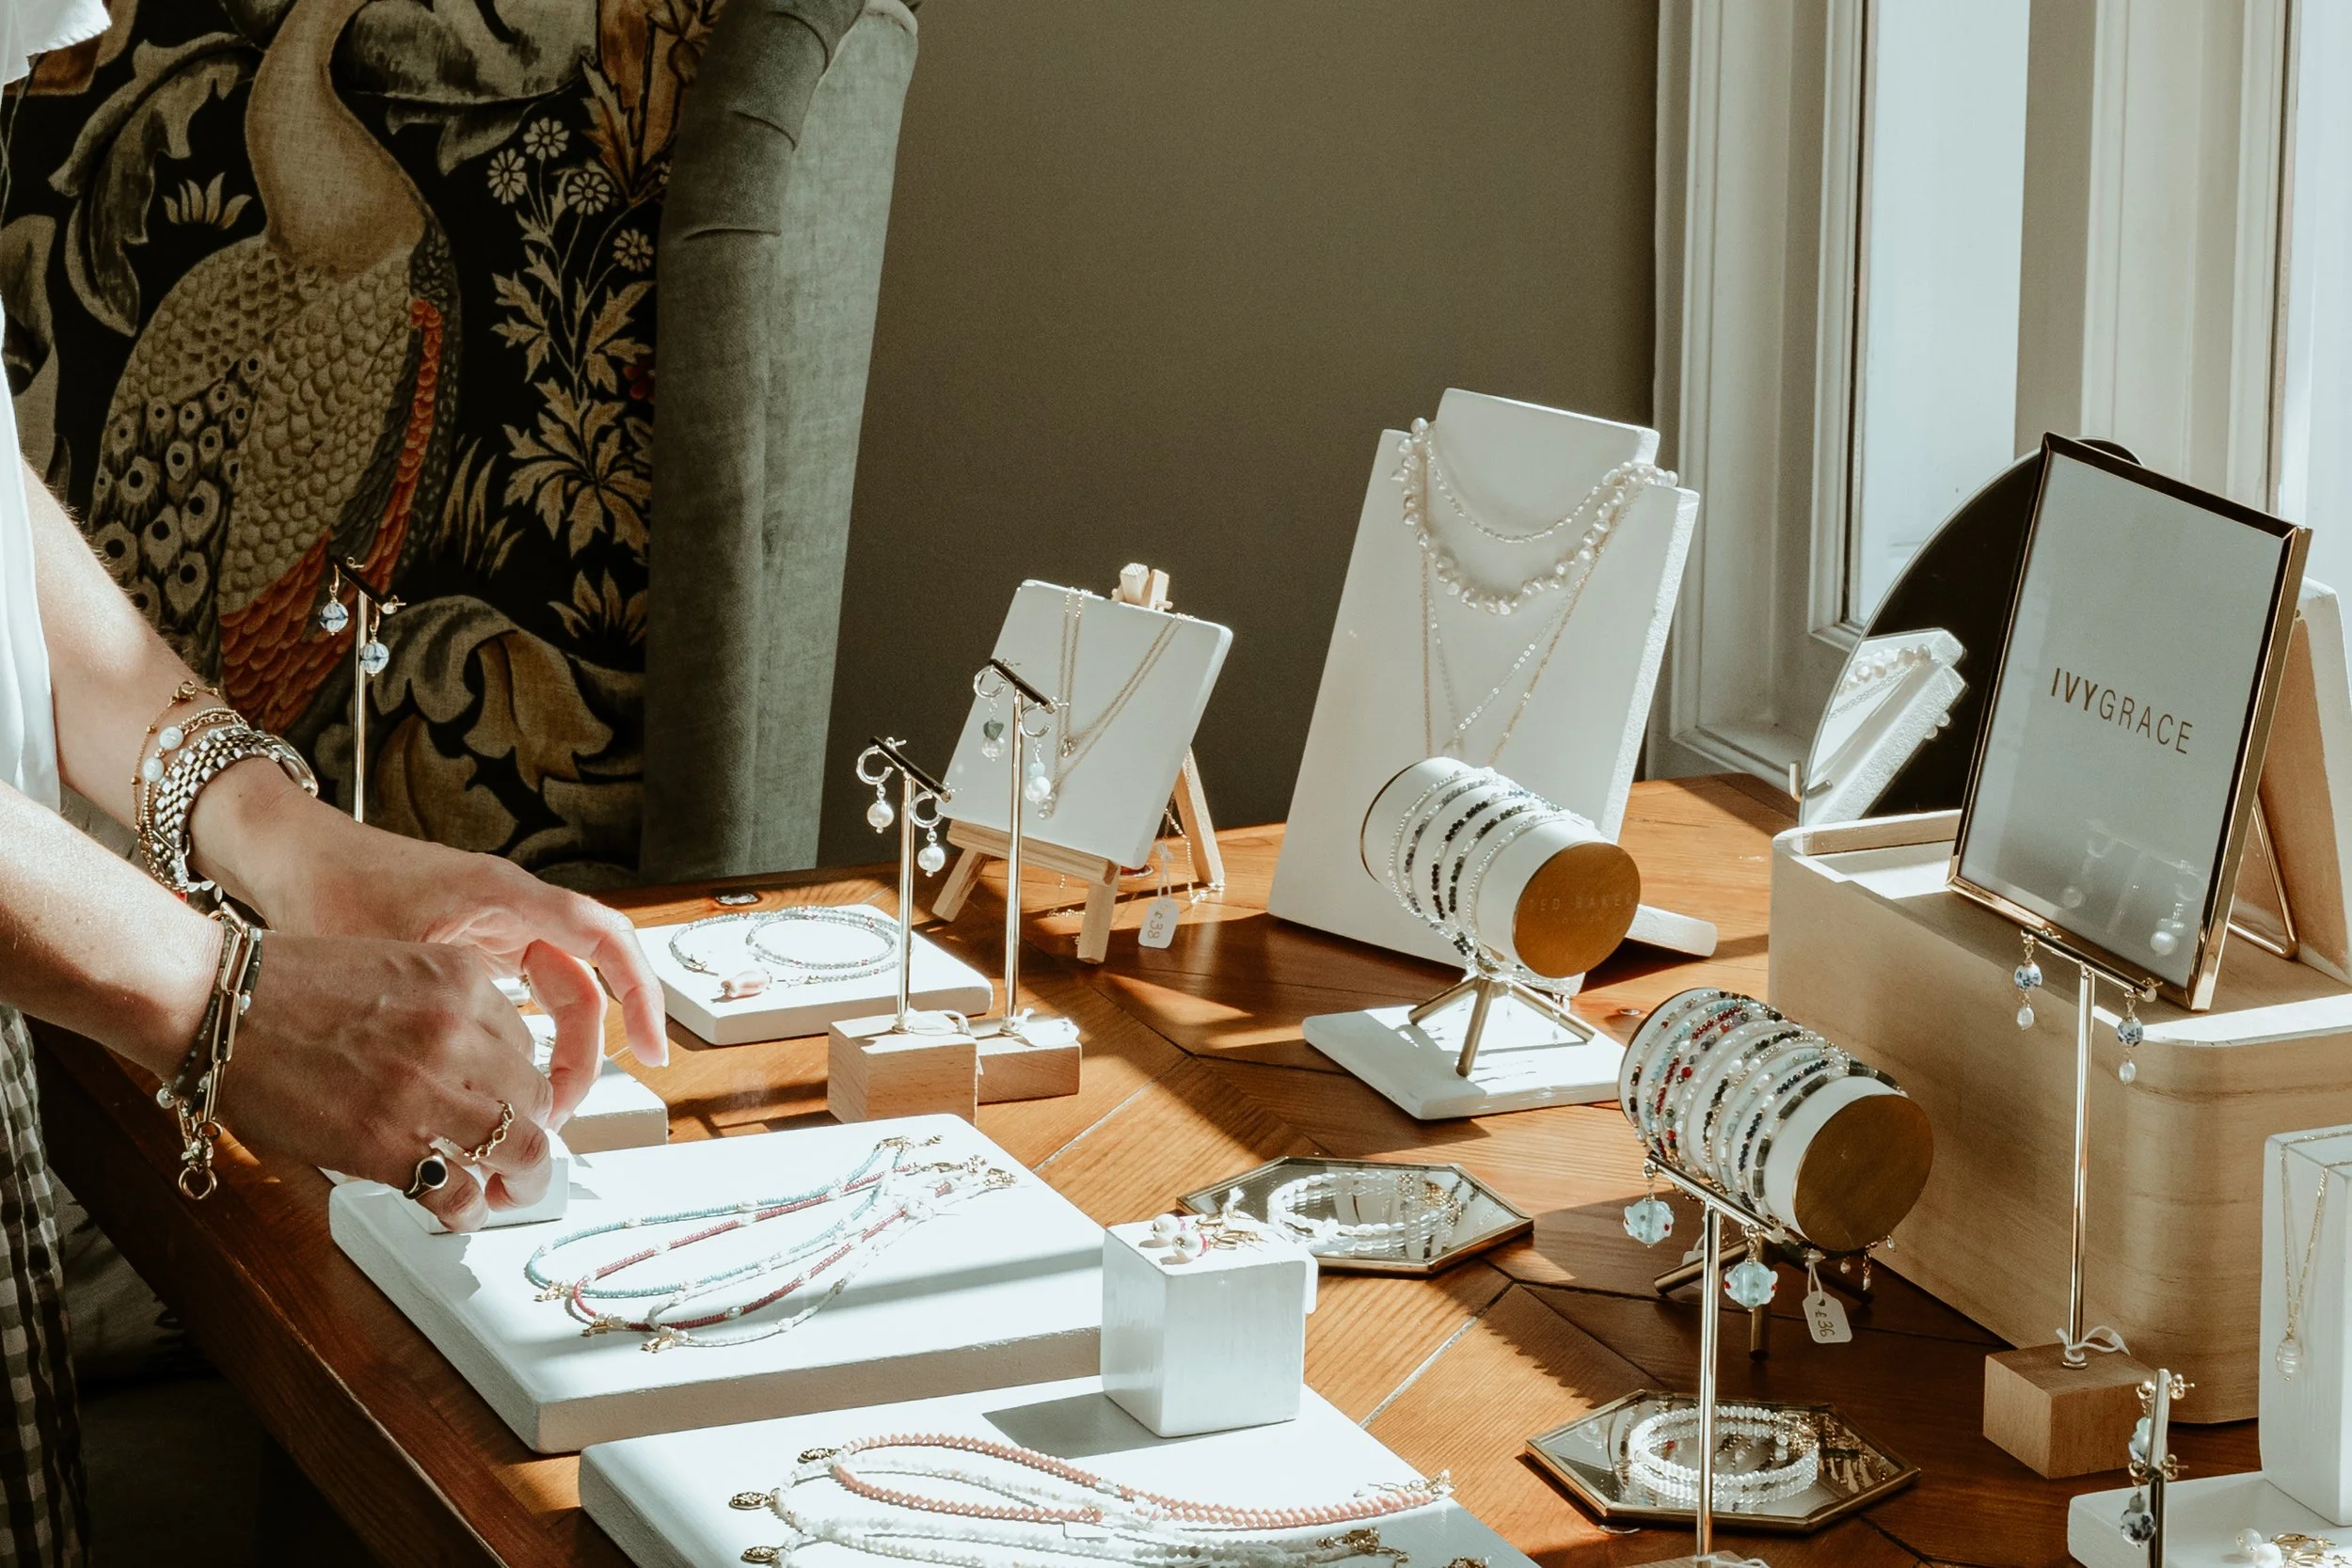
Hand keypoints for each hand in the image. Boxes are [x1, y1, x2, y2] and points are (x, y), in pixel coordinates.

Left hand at [191, 772, 667, 1123]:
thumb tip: (473, 1089)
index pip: (604, 938)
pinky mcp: (475, 943)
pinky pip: (529, 991)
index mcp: (505, 896)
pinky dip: (534, 1034)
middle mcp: (514, 907)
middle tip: (567, 1111)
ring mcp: (497, 924)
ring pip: (561, 991)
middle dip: (591, 1048)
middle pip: (588, 979)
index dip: (642, 993)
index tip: (656, 1048)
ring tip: (541, 1109)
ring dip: (562, 1048)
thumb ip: (438, 1015)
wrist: (287, 855)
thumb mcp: (388, 958)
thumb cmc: (328, 887)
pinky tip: (515, 1078)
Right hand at [229, 933, 558, 1230]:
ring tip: (507, 1194)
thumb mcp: (396, 971)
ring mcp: (427, 1091)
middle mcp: (459, 1032)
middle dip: (533, 1133)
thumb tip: (480, 1068)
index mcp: (464, 980)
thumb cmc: (288, 988)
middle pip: (537, 1100)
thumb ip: (445, 1011)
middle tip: (519, 1157)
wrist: (216, 1005)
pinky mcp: (386, 1145)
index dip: (520, 1084)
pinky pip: (460, 1194)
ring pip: (521, 1149)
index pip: (529, 1046)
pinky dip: (468, 1212)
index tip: (510, 1105)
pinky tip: (459, 1213)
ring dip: (521, 1182)